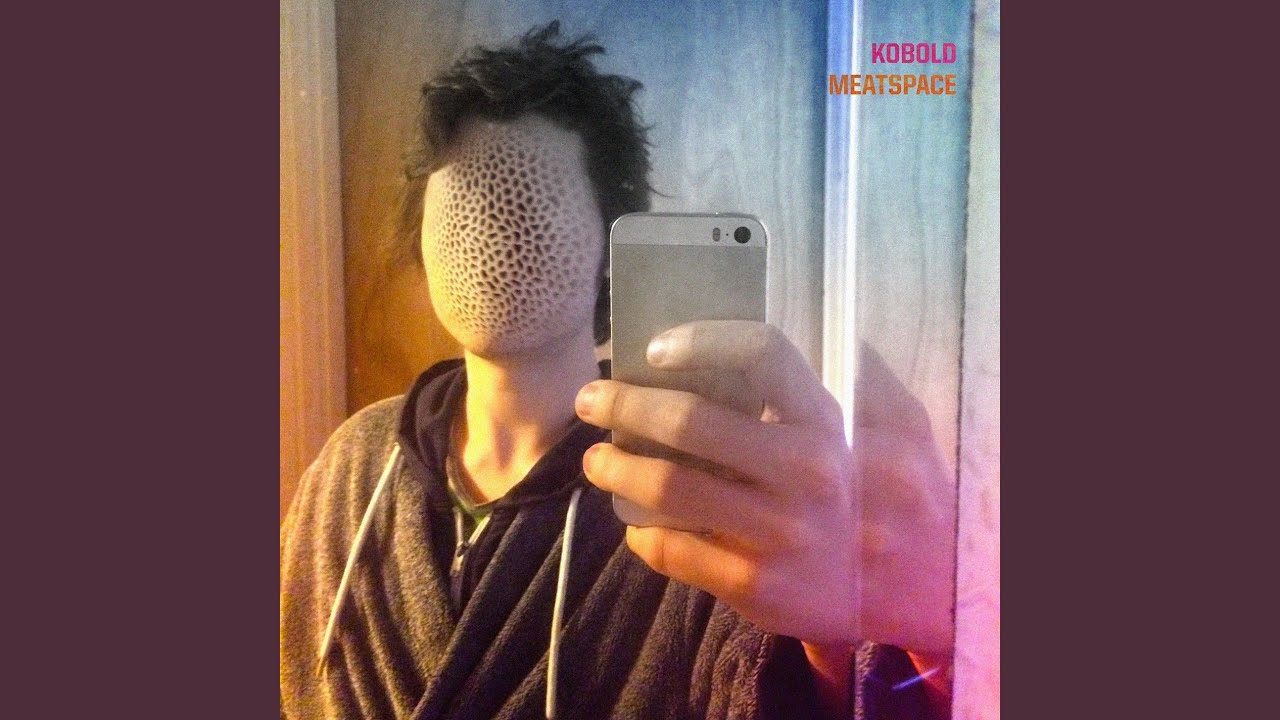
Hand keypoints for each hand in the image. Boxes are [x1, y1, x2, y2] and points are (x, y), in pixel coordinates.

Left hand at [574, 321, 954, 658]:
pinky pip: (674, 551)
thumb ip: (863, 374)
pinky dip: (641, 532)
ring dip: (617, 467)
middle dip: (626, 402)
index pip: (761, 355)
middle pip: (691, 422)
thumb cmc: (909, 499)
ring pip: (669, 489)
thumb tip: (816, 325)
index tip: (658, 346)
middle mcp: (805, 475)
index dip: (700, 340)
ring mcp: (777, 535)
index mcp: (835, 425)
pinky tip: (634, 521)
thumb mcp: (907, 427)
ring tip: (597, 459)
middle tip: (593, 399)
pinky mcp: (756, 587)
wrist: (930, 593)